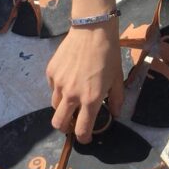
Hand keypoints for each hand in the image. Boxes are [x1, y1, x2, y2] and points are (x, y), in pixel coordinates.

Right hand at [46, 22, 122, 143]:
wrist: (92, 30)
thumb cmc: (109, 55)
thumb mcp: (117, 78)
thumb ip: (117, 100)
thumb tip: (115, 114)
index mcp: (90, 99)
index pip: (82, 129)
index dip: (83, 138)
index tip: (85, 138)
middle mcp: (71, 95)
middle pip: (59, 124)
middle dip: (65, 128)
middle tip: (72, 123)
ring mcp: (58, 83)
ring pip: (54, 106)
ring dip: (62, 108)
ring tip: (72, 99)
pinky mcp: (51, 72)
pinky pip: (52, 88)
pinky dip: (59, 89)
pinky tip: (69, 78)